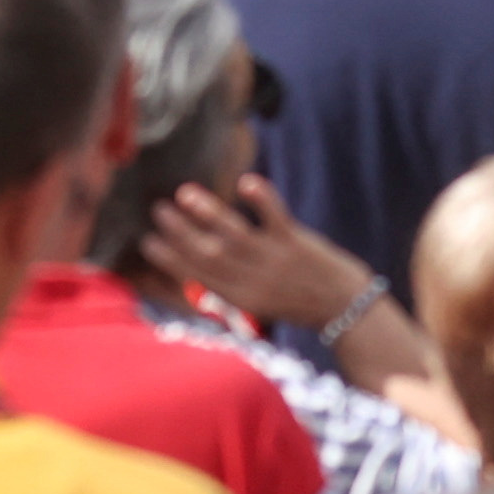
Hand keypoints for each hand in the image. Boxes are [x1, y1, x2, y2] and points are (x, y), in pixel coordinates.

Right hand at [139, 171, 371, 332]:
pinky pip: (275, 219)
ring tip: (186, 193)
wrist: (345, 311)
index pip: (198, 275)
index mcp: (240, 297)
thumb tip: (202, 268)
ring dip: (208, 214)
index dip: (171, 259)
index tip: (148, 241)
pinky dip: (261, 200)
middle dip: (180, 232)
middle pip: (208, 254)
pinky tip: (245, 182)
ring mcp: (274, 262)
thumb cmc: (300, 302)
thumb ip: (233, 284)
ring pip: (234, 235)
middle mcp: (252, 281)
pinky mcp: (296, 244)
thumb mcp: (261, 303)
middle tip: (159, 210)